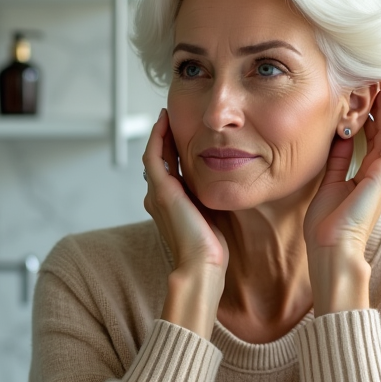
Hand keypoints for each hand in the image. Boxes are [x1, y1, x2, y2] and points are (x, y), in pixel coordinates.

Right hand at [142, 109, 227, 335]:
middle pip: (158, 159)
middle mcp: (158, 197)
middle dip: (165, 137)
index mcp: (168, 204)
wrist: (201, 266)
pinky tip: (164, 122)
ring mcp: (157, 194)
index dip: (173, 148)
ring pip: (154, 154)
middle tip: (171, 117)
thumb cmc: (211, 249)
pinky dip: (157, 138)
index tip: (182, 131)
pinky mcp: (161, 191)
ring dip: (160, 133)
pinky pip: (154, 156)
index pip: (168, 169)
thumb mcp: (212, 215)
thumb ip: (210, 199)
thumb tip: (226, 184)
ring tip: (166, 115)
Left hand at [303, 82, 380, 314]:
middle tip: (380, 81)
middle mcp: (379, 174)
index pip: (371, 138)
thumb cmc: (327, 225)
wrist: (331, 249)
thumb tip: (341, 135)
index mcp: (365, 176)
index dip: (369, 115)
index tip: (366, 94)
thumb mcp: (330, 182)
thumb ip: (338, 159)